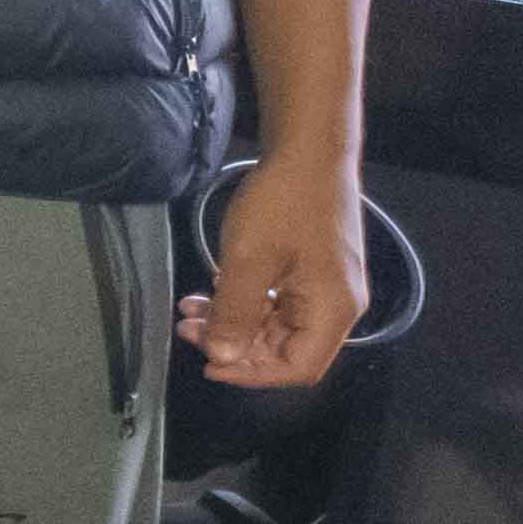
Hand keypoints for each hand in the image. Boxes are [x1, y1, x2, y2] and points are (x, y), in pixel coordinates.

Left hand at [183, 163, 365, 386]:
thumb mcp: (248, 260)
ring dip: (232, 321)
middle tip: (186, 328)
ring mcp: (324, 285)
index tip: (207, 364)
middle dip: (233, 343)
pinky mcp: (310, 267)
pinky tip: (210, 288)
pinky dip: (242, 300)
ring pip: (275, 323)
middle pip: (284, 347)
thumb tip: (223, 358)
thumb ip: (235, 313)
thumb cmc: (282, 204)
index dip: (252, 373)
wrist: (307, 149)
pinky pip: (275, 299)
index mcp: (333, 311)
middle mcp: (336, 305)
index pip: (297, 367)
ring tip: (188, 310)